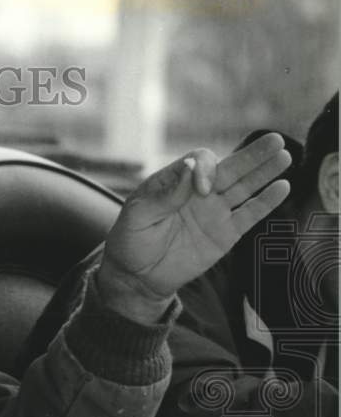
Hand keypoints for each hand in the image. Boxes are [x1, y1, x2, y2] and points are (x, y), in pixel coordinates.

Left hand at [99, 133, 290, 323]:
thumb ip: (164, 194)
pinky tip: (282, 187)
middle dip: (251, 155)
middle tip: (274, 140)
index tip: (203, 190)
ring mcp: (214, 212)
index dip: (206, 169)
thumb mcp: (137, 215)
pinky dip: (266, 202)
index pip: (199, 162)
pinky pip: (249, 215)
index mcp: (174, 181)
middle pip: (230, 168)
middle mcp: (198, 193)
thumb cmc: (130, 241)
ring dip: (264, 172)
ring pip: (244, 187)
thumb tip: (189, 167)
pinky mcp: (225, 234)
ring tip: (285, 155)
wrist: (137, 276)